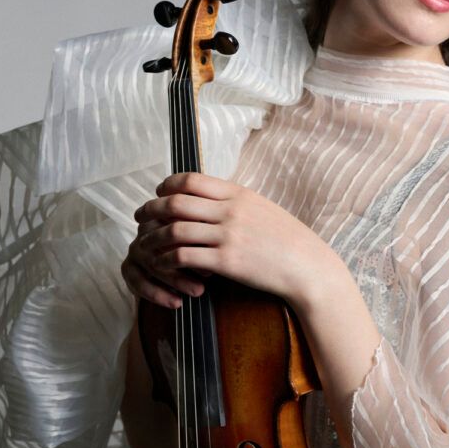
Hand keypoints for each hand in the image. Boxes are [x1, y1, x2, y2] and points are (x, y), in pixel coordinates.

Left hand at [120, 171, 340, 311]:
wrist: (309, 267)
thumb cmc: (288, 241)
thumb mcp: (263, 209)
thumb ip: (235, 203)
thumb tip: (211, 200)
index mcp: (237, 194)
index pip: (190, 180)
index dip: (166, 186)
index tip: (158, 195)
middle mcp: (230, 211)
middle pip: (175, 203)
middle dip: (151, 210)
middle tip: (139, 219)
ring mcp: (228, 236)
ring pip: (174, 230)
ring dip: (154, 239)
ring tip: (145, 246)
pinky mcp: (227, 262)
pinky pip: (185, 257)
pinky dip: (168, 261)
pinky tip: (163, 266)